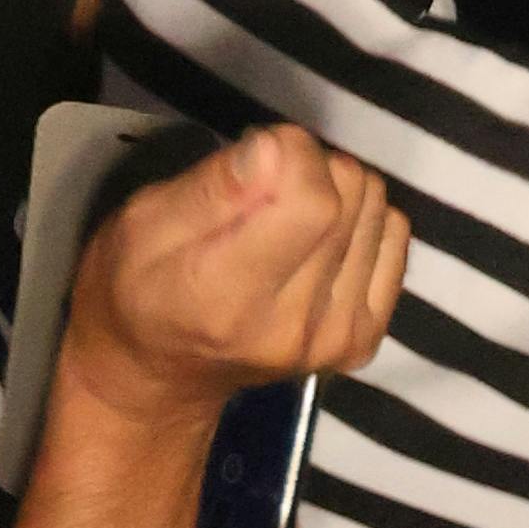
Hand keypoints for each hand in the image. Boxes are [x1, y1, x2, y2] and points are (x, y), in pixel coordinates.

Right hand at [66, 118, 411, 441]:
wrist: (157, 379)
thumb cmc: (133, 292)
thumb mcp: (138, 226)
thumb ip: (210, 189)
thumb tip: (275, 148)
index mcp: (228, 297)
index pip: (313, 201)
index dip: (294, 154)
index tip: (257, 154)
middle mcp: (294, 325)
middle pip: (349, 195)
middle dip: (311, 167)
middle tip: (264, 189)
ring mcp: (336, 338)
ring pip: (376, 207)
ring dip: (337, 193)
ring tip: (286, 218)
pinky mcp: (363, 339)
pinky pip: (395, 236)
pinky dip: (361, 222)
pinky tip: (318, 242)